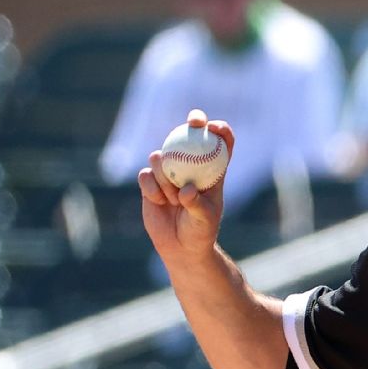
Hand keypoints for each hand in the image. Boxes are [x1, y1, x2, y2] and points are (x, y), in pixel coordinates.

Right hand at [138, 109, 233, 262]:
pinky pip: (146, 176)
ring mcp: (169, 173)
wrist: (179, 246)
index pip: (222, 144)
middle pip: (192, 136)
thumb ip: (197, 204)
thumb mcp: (204, 220)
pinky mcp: (150, 183)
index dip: (220, 130)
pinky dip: (151, 188)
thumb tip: (186, 189)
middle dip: (194, 122)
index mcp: (213, 172)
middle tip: (193, 122)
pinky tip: (158, 201)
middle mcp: (191, 167)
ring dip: (165, 177)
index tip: (213, 126)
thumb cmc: (199, 232)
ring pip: (162, 158)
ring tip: (171, 198)